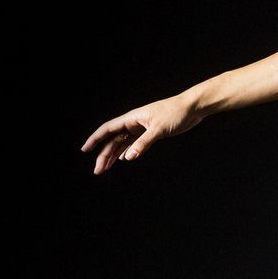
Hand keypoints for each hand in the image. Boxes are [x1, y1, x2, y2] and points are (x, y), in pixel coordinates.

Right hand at [81, 94, 204, 174]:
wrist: (192, 108)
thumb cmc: (176, 113)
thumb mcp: (159, 129)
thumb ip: (143, 143)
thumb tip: (128, 157)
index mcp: (132, 118)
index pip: (107, 129)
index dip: (95, 139)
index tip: (85, 149)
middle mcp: (134, 123)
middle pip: (113, 140)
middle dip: (104, 155)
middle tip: (98, 170)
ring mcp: (142, 128)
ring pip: (123, 143)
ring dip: (114, 155)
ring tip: (105, 168)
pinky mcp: (151, 133)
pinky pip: (134, 144)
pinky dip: (127, 151)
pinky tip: (123, 159)